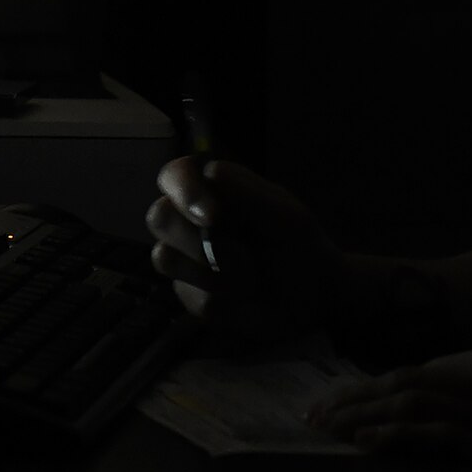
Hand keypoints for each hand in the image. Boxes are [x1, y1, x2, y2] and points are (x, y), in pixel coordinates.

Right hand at [145, 157, 353, 347]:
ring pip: (164, 257)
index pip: (175, 175)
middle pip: (159, 216)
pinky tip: (249, 297)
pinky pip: (190, 297)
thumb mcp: (286, 217)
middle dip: (198, 239)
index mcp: (212, 190)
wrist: (313, 296)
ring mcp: (186, 258)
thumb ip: (248, 194)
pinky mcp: (190, 295)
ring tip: (252, 276)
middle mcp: (189, 220)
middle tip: (242, 256)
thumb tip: (209, 172)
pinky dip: (227, 299)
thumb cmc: (298, 244)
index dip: (184, 191)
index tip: (213, 216)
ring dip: (214, 271)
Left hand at [308, 337, 471, 471]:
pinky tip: (363, 444)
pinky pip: (435, 435)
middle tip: (313, 413)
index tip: (342, 399)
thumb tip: (429, 415)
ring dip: (360, 416)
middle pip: (409, 377)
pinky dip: (393, 437)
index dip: (377, 383)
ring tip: (324, 429)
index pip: (426, 367)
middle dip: (354, 396)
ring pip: (413, 401)